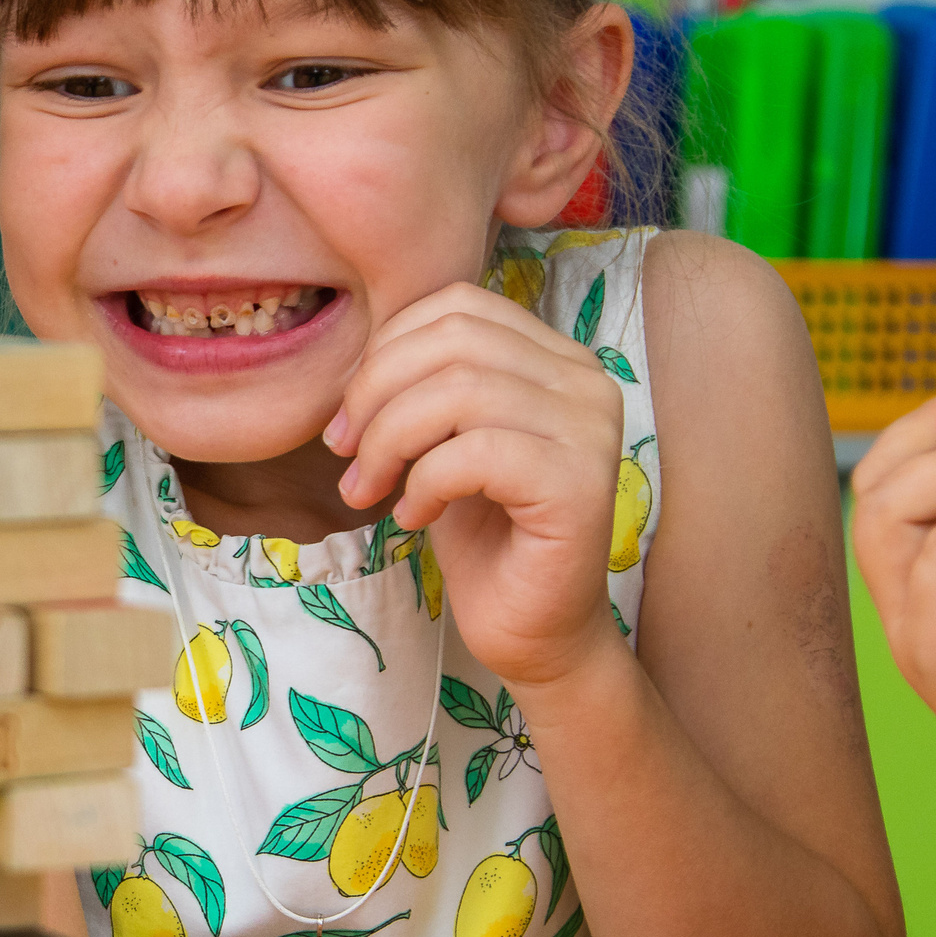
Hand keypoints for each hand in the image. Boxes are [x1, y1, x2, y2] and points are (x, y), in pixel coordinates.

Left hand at [325, 281, 624, 689]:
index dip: (387, 348)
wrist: (533, 631)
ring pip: (459, 391)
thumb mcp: (443, 439)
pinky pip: (474, 453)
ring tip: (369, 489)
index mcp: (556, 358)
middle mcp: (586, 381)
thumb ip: (423, 383)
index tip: (350, 416)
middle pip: (454, 340)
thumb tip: (357, 355)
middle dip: (376, 391)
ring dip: (389, 441)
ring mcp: (590, 430)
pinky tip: (415, 517)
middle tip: (345, 452)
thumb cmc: (484, 535)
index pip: (459, 306)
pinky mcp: (579, 484)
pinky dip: (424, 482)